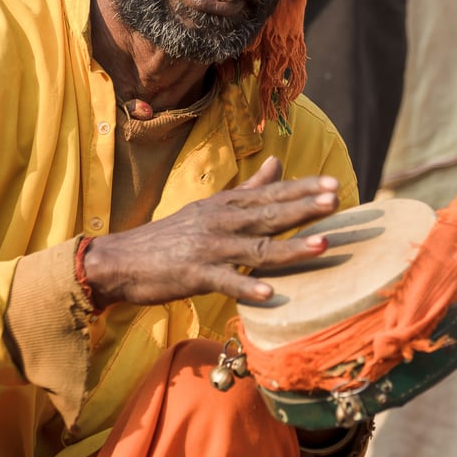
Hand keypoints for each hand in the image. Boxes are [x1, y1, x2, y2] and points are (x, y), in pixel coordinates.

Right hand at [83, 156, 338, 307]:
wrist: (120, 260)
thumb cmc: (168, 236)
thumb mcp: (208, 207)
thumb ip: (247, 188)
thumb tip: (277, 163)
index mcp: (224, 205)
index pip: (269, 194)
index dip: (302, 189)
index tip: (333, 184)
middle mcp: (219, 222)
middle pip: (268, 215)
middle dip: (304, 208)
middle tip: (335, 200)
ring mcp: (207, 249)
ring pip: (255, 248)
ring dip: (290, 247)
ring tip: (322, 245)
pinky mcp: (193, 275)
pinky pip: (225, 282)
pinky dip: (247, 287)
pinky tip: (271, 294)